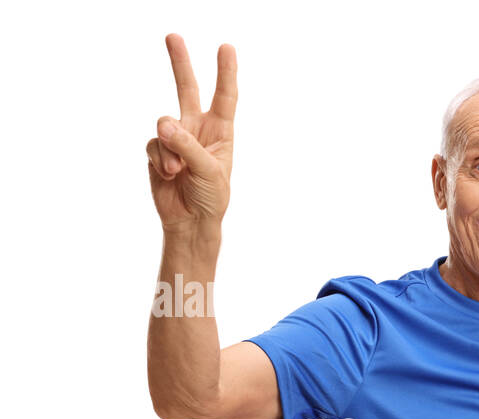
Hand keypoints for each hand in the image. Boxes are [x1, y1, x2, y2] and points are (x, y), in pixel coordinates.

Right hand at [147, 34, 237, 236]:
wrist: (190, 221)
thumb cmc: (211, 197)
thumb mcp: (209, 172)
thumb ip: (188, 146)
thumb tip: (163, 124)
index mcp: (221, 132)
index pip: (224, 97)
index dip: (226, 72)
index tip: (226, 47)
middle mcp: (197, 129)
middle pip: (187, 89)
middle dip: (180, 63)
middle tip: (173, 36)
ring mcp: (175, 138)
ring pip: (164, 125)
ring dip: (170, 149)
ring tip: (178, 171)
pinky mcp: (157, 150)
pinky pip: (152, 144)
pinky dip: (159, 159)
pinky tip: (168, 175)